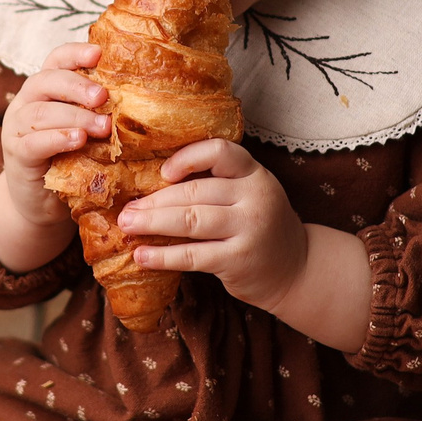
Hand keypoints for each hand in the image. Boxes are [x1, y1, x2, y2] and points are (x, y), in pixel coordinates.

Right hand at [0, 41, 106, 270]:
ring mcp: (17, 128)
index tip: (99, 54)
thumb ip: (98, 111)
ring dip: (74, 116)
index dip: (76, 53)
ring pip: (41, 112)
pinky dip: (57, 139)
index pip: (56, 59)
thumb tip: (141, 98)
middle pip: (46, 81)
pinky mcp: (16, 154)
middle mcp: (27, 102)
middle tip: (103, 97)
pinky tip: (78, 140)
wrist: (41, 202)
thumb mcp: (85, 129)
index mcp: (46, 88)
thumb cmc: (71, 159)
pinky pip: (34, 142)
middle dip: (77, 86)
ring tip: (101, 126)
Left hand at [118, 140, 307, 308]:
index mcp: (254, 174)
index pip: (220, 152)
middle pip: (195, 191)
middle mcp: (255, 196)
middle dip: (155, 200)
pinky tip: (142, 256)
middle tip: (126, 209)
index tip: (162, 172)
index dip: (187, 158)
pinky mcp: (239, 260)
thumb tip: (152, 182)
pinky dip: (163, 256)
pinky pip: (193, 255)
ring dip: (152, 223)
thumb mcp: (248, 195)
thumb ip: (215, 184)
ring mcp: (249, 228)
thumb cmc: (258, 227)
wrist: (295, 269)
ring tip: (127, 226)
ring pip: (191, 220)